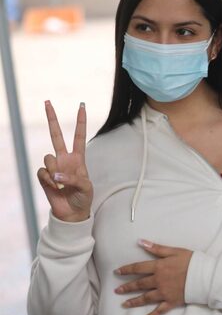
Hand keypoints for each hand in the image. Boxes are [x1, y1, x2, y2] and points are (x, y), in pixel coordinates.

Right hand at [37, 101, 92, 222]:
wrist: (72, 212)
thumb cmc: (83, 197)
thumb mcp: (85, 187)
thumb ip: (73, 178)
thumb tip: (56, 175)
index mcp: (78, 158)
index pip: (79, 135)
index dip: (80, 121)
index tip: (81, 105)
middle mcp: (64, 159)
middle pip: (56, 135)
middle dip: (52, 118)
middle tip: (47, 102)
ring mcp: (53, 167)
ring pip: (48, 157)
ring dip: (55, 171)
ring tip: (61, 184)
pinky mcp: (44, 177)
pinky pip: (42, 172)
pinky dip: (48, 180)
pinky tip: (53, 187)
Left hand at [115, 240, 192, 314]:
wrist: (204, 275)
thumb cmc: (191, 261)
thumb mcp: (175, 251)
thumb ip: (157, 248)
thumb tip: (141, 242)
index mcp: (158, 267)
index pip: (138, 268)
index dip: (126, 270)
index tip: (117, 272)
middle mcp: (158, 281)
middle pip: (139, 284)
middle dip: (127, 287)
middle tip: (117, 290)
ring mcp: (164, 293)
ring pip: (145, 298)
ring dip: (134, 302)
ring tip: (124, 304)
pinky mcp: (171, 302)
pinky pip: (159, 311)